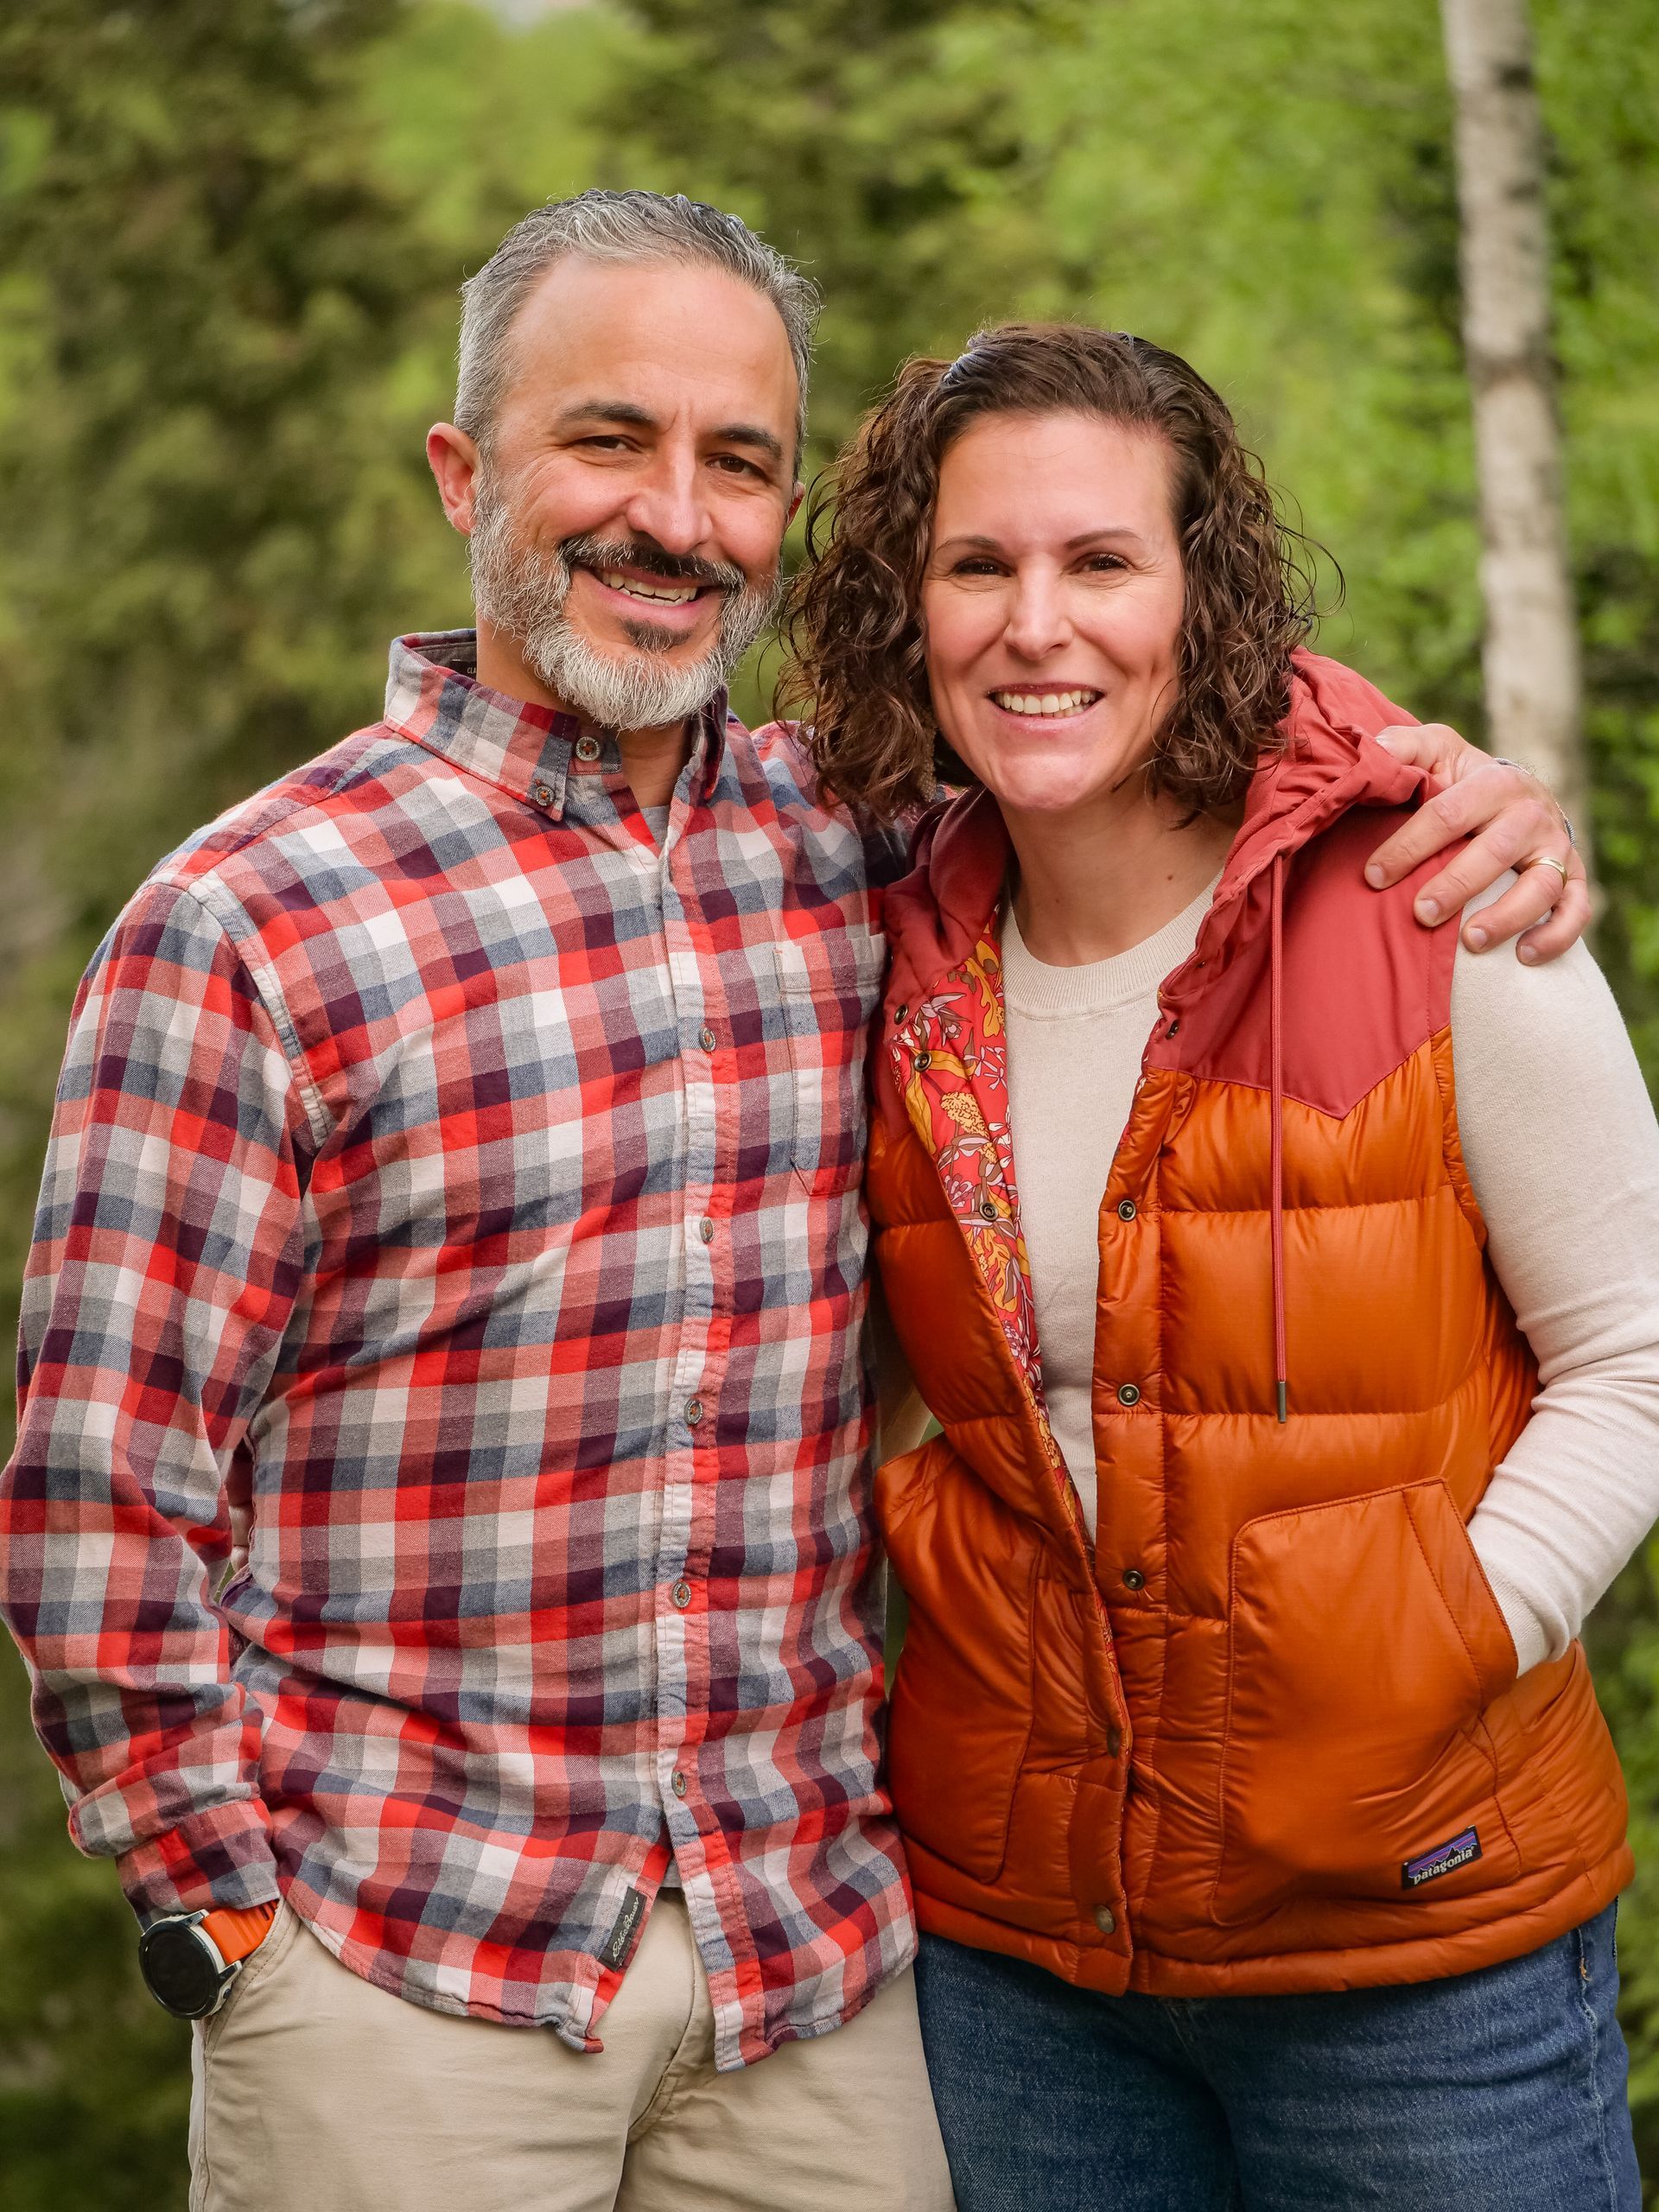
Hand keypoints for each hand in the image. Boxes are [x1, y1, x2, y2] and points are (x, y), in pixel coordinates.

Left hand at [1363, 725, 1588, 962]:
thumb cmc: (1462, 780)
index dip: (1409, 845)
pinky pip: (1576, 911)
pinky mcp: (1575, 879)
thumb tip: (1372, 750)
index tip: (1375, 876)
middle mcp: (1531, 814)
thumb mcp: (1436, 752)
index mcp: (1493, 782)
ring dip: (1507, 916)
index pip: (1448, 813)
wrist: (1517, 796)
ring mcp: (1556, 849)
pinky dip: (1555, 936)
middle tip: (1421, 913)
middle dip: (1456, 884)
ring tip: (1470, 941)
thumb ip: (1404, 748)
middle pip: (1495, 852)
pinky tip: (1522, 956)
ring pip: (1541, 885)